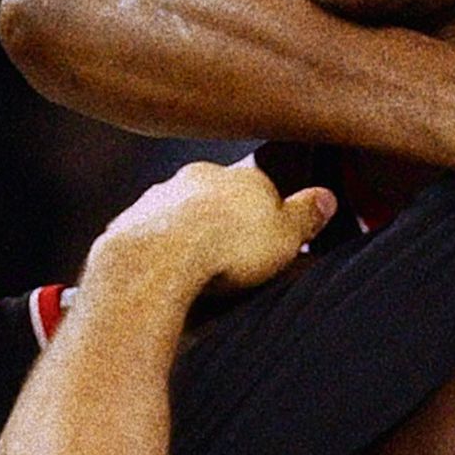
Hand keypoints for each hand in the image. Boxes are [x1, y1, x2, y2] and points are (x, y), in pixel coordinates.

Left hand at [98, 162, 336, 291]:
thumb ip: (306, 214)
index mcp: (239, 176)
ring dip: (189, 238)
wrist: (155, 262)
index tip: (269, 243)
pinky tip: (168, 278)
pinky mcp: (128, 225)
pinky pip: (149, 239)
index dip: (266, 217)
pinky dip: (159, 255)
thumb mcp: (287, 234)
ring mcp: (159, 199)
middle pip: (218, 200)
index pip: (260, 188)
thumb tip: (325, 198)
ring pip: (181, 216)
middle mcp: (197, 178)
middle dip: (225, 225)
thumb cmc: (225, 247)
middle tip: (235, 263)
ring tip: (200, 276)